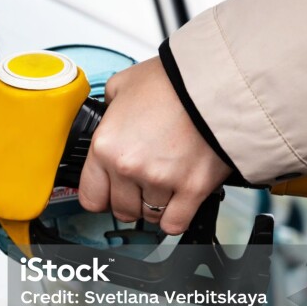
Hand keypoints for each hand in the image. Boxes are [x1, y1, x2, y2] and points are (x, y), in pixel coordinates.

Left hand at [79, 57, 231, 234]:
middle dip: (129, 201)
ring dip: (154, 206)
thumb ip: (109, 107)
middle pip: (120, 210)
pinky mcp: (192, 189)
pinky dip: (175, 219)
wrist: (217, 82)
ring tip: (163, 186)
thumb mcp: (122, 85)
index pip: (90, 196)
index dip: (101, 196)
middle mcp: (129, 168)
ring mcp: (160, 181)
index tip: (110, 192)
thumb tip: (110, 114)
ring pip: (149, 217)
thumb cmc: (172, 81)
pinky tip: (177, 204)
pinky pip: (175, 224)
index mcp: (106, 146)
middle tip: (141, 186)